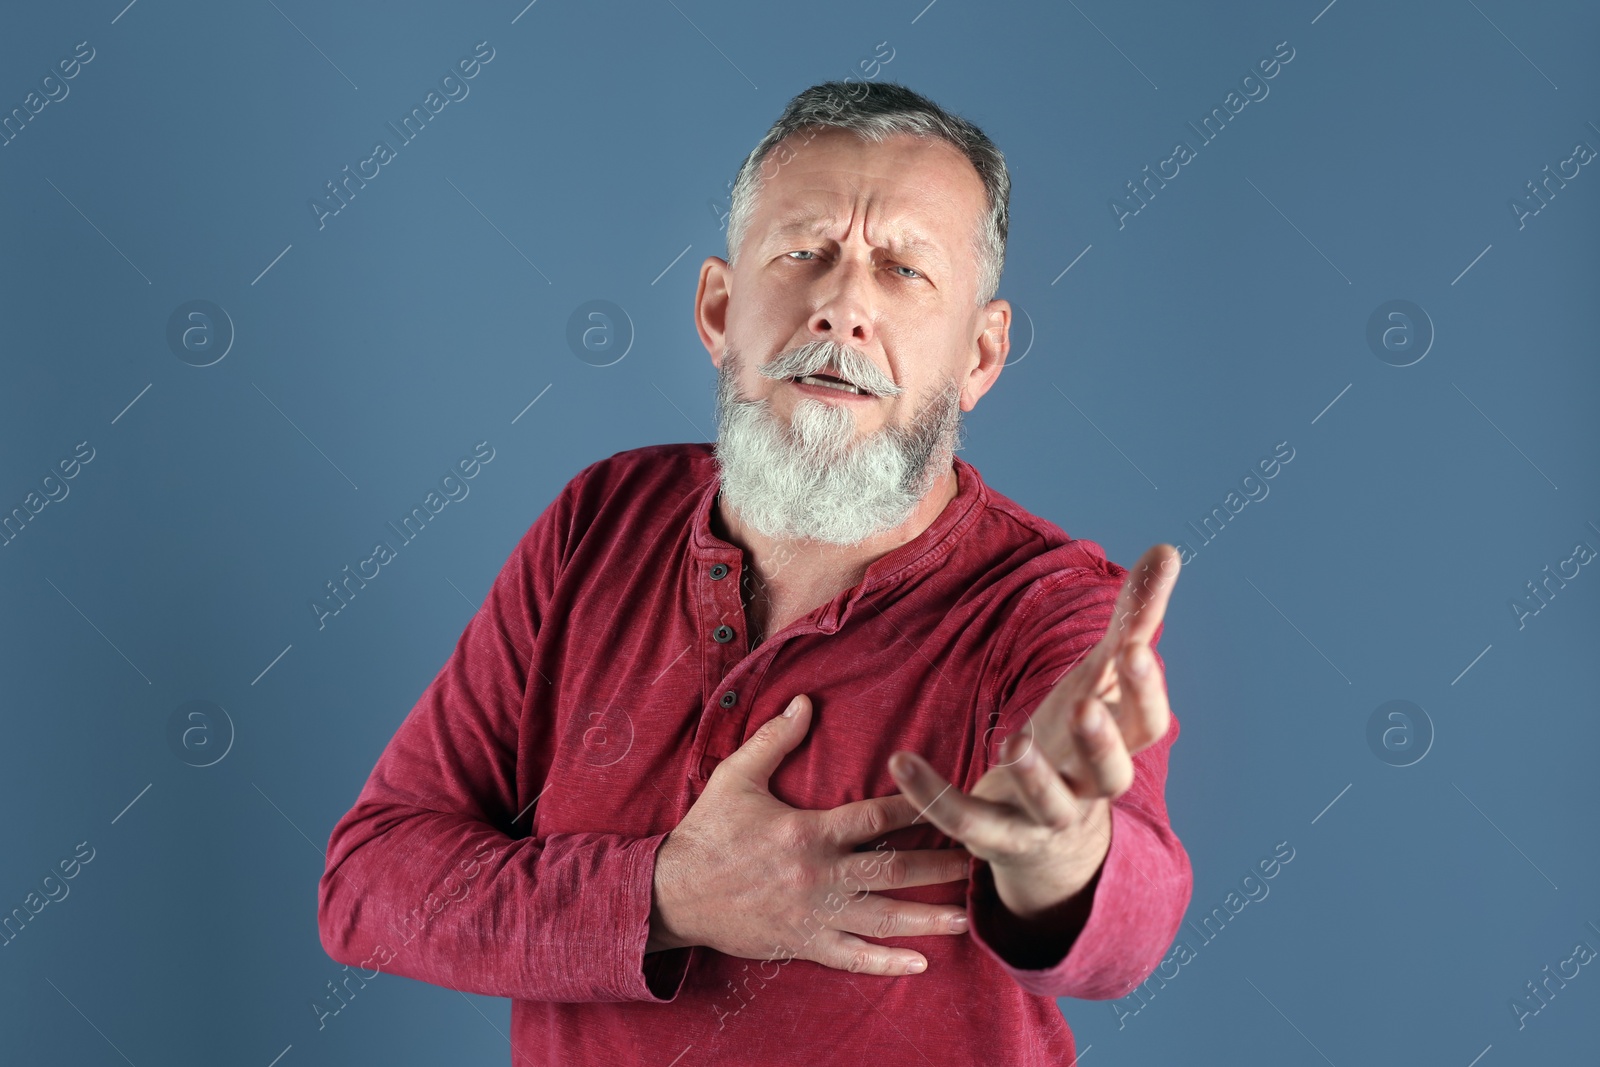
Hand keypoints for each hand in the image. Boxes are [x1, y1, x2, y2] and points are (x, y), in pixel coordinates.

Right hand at [648, 694, 972, 975]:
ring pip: (882, 918)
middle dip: (939, 866)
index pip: (875, 818)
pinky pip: (851, 957)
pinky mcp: (801, 944)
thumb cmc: (707, 831)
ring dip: (927, 918)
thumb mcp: (736, 777)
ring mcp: (813, 914)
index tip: (950, 803)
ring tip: (965, 916)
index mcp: (808, 831)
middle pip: (893, 871)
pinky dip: (886, 962)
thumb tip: (804, 701)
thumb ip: (775, 740)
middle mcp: (818, 875)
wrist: (672, 892)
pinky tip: (920, 963)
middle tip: (978, 861)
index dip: (916, 810)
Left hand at [887, 543, 1179, 918]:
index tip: (1132, 647)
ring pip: (1047, 806)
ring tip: (1012, 740)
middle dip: (1099, 742)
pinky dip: (932, 796)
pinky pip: (965, 820)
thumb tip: (1169, 548)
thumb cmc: (1078, 741)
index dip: (1143, 690)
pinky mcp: (994, 834)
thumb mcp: (1099, 679)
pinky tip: (901, 760)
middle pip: (1111, 774)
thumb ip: (1132, 618)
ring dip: (1032, 776)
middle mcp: (1090, 787)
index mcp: (1120, 747)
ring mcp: (1044, 817)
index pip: (1147, 725)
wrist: (1049, 843)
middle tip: (1083, 706)